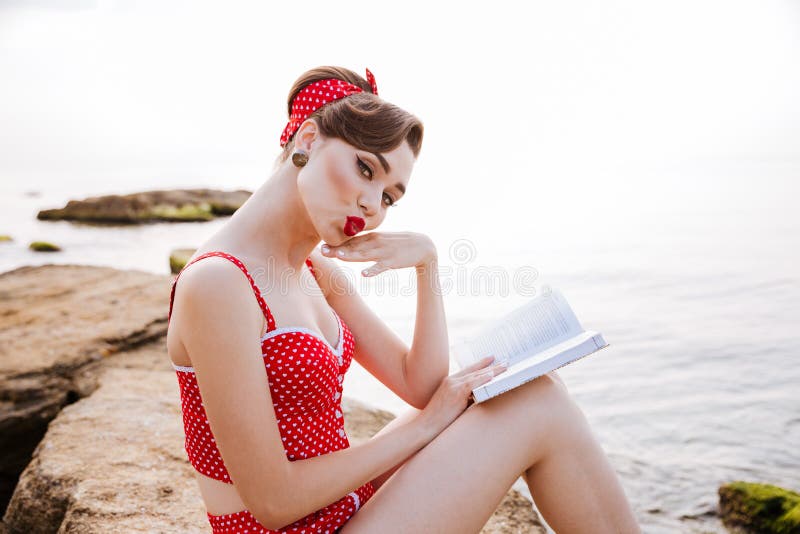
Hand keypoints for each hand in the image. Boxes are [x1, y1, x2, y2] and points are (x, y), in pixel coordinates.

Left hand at [320, 232, 435, 276]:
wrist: (423, 245)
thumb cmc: (398, 244)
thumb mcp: (381, 241)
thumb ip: (366, 243)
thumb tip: (349, 246)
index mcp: (371, 238)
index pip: (351, 241)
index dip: (336, 244)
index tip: (322, 247)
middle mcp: (375, 243)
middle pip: (354, 247)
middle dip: (338, 249)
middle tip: (323, 252)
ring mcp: (384, 252)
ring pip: (365, 254)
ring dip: (352, 255)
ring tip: (339, 256)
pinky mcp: (393, 261)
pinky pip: (381, 267)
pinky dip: (373, 270)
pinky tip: (365, 275)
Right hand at [418, 355, 506, 437]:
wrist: (425, 426)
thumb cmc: (438, 420)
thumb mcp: (451, 405)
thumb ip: (464, 399)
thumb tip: (479, 397)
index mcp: (449, 382)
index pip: (468, 370)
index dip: (480, 364)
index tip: (492, 360)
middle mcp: (451, 381)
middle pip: (474, 370)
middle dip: (490, 366)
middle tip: (505, 361)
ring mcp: (452, 386)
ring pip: (476, 375)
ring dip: (492, 371)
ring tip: (505, 367)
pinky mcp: (455, 393)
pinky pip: (472, 383)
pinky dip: (482, 378)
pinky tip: (492, 376)